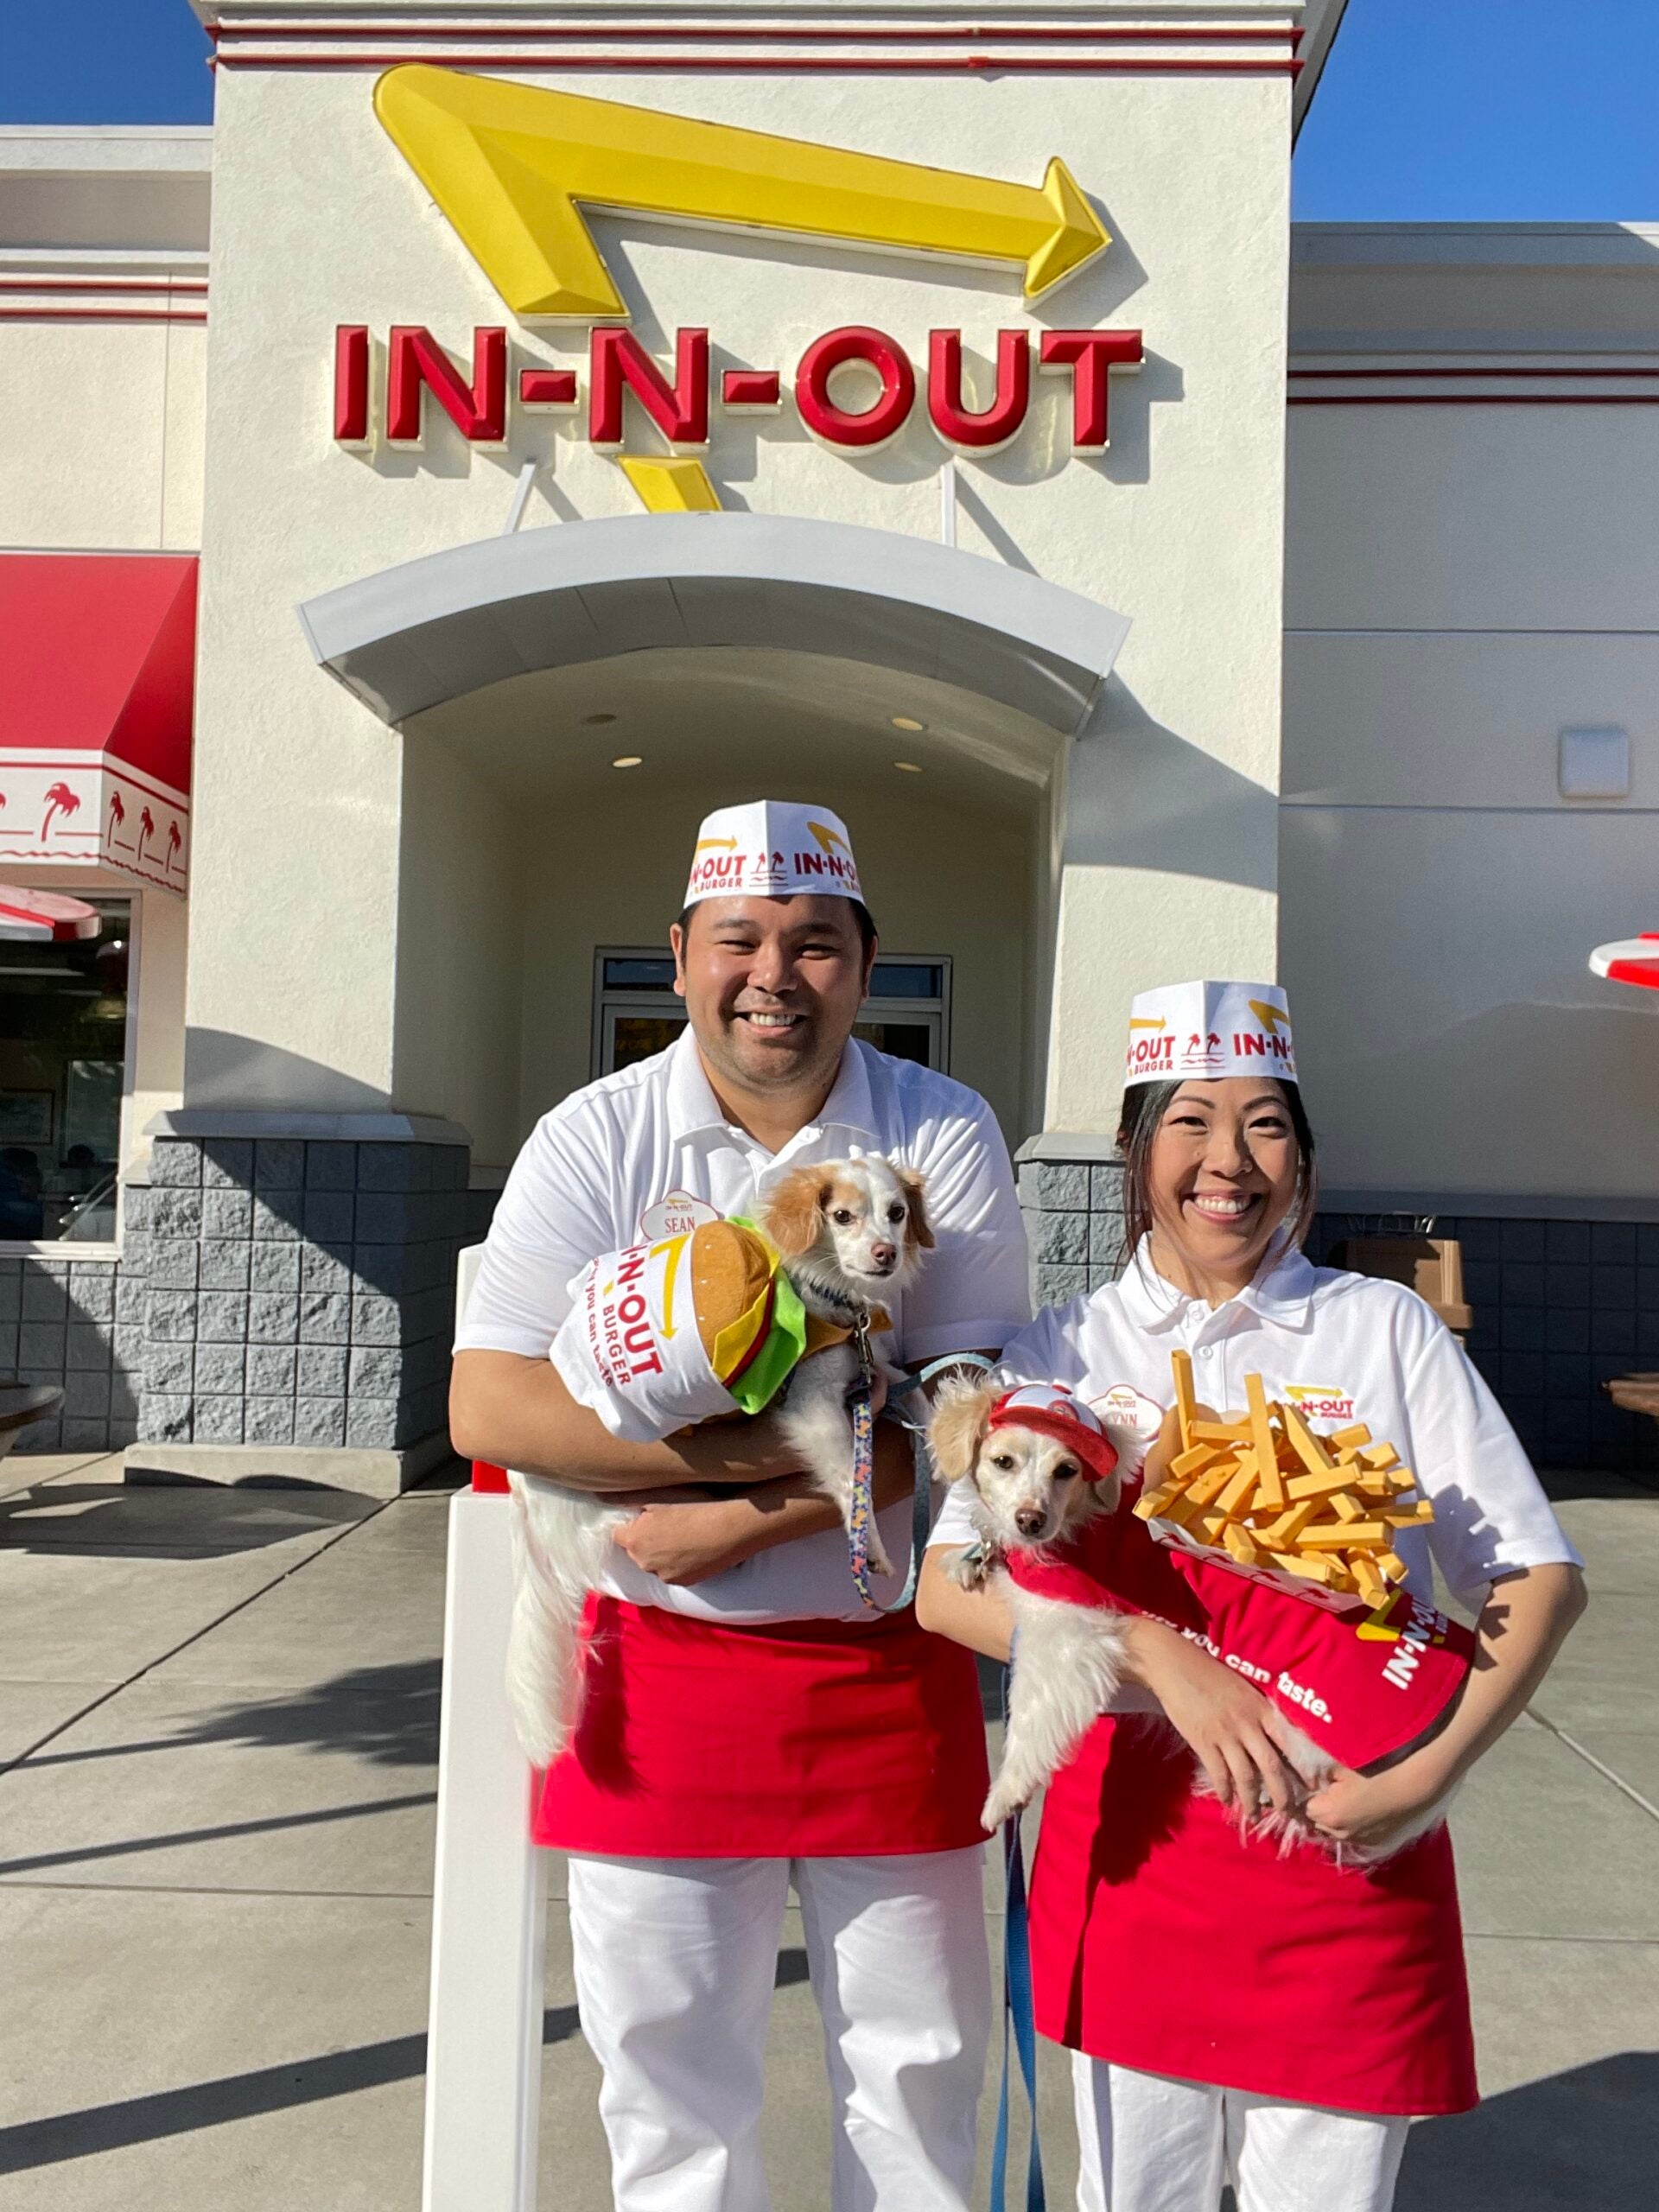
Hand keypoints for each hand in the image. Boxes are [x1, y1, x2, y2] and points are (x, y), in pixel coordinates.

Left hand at [612, 1499, 748, 1585]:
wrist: (727, 1529)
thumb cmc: (693, 1509)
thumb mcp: (658, 1500)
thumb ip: (631, 1504)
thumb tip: (612, 1503)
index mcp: (635, 1540)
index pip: (617, 1535)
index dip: (630, 1526)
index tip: (643, 1519)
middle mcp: (644, 1562)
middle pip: (635, 1551)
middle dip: (645, 1541)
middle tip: (667, 1526)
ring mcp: (663, 1575)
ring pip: (654, 1563)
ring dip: (661, 1554)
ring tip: (683, 1539)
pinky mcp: (682, 1583)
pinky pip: (671, 1572)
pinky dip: (677, 1564)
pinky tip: (693, 1551)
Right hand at [1135, 1627, 1305, 1819]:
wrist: (1174, 1665)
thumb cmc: (1209, 1672)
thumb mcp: (1243, 1688)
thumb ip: (1257, 1712)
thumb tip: (1272, 1738)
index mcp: (1261, 1708)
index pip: (1289, 1742)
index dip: (1301, 1766)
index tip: (1310, 1784)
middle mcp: (1247, 1724)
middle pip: (1271, 1766)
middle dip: (1281, 1793)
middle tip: (1286, 1811)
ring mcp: (1225, 1735)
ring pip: (1246, 1776)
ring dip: (1252, 1800)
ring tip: (1254, 1815)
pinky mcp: (1203, 1742)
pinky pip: (1219, 1774)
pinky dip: (1225, 1791)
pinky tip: (1227, 1801)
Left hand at [1304, 1754, 1449, 1853]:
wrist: (1414, 1786)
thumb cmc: (1376, 1770)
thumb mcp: (1339, 1764)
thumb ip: (1313, 1770)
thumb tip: (1298, 1768)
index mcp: (1328, 1814)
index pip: (1301, 1807)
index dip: (1305, 1793)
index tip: (1310, 1781)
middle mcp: (1340, 1833)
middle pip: (1317, 1820)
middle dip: (1318, 1805)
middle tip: (1327, 1786)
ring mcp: (1359, 1840)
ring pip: (1335, 1828)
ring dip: (1335, 1815)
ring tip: (1346, 1795)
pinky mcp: (1375, 1842)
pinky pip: (1354, 1832)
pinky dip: (1353, 1821)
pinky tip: (1362, 1805)